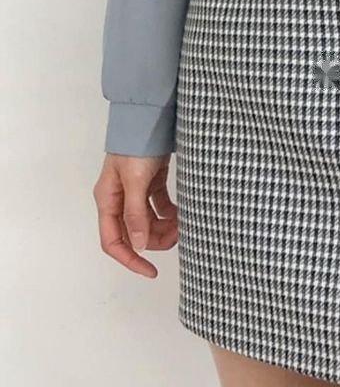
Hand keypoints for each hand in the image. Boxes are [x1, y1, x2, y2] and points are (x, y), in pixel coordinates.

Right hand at [93, 153, 177, 277]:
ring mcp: (135, 190)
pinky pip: (159, 207)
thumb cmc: (137, 145)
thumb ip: (136, 213)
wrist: (150, 116)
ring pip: (148, 221)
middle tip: (179, 235)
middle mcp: (119, 198)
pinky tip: (182, 212)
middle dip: (155, 240)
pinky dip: (170, 213)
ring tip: (184, 223)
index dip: (130, 260)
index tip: (151, 271)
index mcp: (108, 199)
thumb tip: (137, 245)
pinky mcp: (150, 182)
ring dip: (165, 227)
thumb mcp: (135, 180)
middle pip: (133, 233)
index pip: (113, 241)